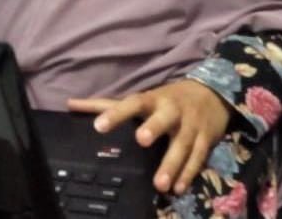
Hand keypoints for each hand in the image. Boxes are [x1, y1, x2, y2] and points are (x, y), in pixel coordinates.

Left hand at [67, 79, 231, 194]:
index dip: (116, 113)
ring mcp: (191, 124)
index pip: (132, 103)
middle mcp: (172, 109)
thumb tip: (69, 103)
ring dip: (172, 163)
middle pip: (164, 116)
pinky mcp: (206, 138)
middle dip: (154, 127)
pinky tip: (178, 188)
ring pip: (182, 143)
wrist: (212, 93)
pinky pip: (199, 156)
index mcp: (153, 99)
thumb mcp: (141, 98)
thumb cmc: (168, 98)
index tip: (98, 126)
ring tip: (160, 185)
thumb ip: (106, 104)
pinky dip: (189, 173)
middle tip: (141, 139)